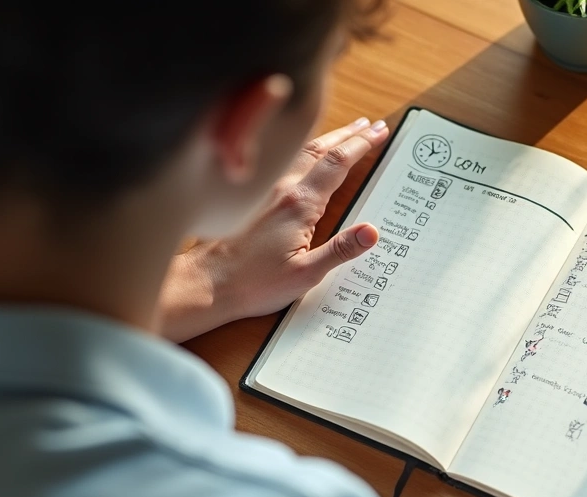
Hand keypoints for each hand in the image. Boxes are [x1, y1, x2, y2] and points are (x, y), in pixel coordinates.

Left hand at [160, 118, 388, 341]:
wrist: (207, 283)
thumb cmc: (253, 283)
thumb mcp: (305, 274)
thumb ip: (341, 250)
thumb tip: (372, 232)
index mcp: (299, 204)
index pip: (338, 163)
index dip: (362, 144)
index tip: (379, 132)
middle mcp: (281, 188)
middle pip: (321, 149)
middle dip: (349, 135)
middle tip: (371, 124)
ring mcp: (265, 189)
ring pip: (301, 152)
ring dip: (328, 138)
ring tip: (347, 130)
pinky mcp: (253, 196)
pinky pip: (284, 161)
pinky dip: (304, 149)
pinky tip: (306, 152)